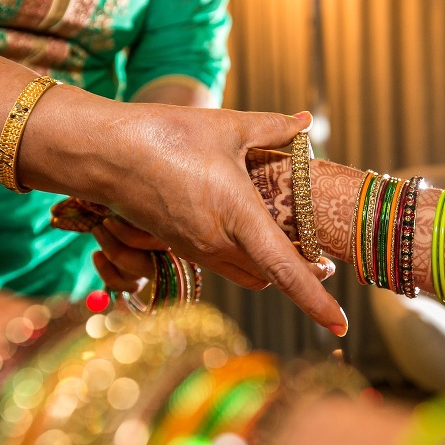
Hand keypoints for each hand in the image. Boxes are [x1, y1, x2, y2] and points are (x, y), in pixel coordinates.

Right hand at [44, 104, 347, 335]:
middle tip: (318, 253)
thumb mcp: (225, 127)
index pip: (285, 269)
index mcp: (237, 216)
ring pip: (245, 273)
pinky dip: (241, 254)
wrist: (103, 152)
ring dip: (268, 265)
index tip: (342, 325)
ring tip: (284, 238)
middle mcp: (216, 244)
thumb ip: (272, 127)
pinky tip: (241, 224)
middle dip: (297, 275)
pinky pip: (221, 262)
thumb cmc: (164, 135)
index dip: (316, 301)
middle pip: (270, 277)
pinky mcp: (179, 245)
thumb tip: (305, 120)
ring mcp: (195, 249)